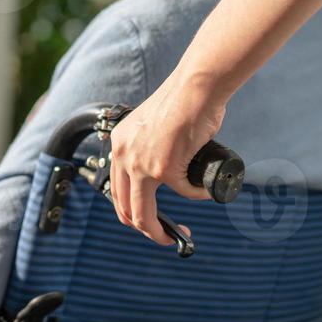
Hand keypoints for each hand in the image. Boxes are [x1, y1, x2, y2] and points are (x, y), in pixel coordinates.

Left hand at [109, 75, 226, 243]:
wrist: (196, 87)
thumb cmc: (185, 100)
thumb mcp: (155, 126)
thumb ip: (152, 147)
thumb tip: (167, 172)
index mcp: (119, 143)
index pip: (117, 188)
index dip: (130, 209)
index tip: (146, 217)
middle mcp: (124, 155)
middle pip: (124, 208)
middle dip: (143, 228)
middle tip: (162, 234)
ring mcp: (142, 164)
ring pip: (143, 214)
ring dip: (159, 231)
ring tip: (177, 234)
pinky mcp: (163, 169)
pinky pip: (183, 193)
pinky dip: (197, 195)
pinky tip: (204, 190)